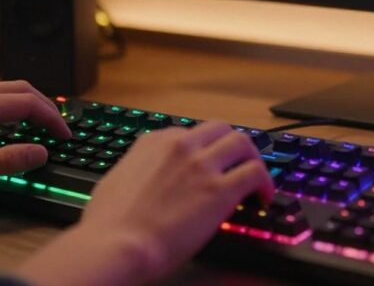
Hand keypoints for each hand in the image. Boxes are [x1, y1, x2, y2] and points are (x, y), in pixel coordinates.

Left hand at [0, 81, 69, 203]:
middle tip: (58, 126)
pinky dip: (7, 105)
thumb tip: (40, 152)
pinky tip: (6, 124)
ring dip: (26, 103)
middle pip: (19, 88)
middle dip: (44, 105)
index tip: (65, 135)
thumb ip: (7, 160)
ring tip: (38, 124)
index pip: (28, 103)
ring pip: (3, 90)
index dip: (52, 119)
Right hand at [14, 121, 274, 285]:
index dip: (202, 150)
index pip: (189, 133)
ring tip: (256, 180)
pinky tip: (263, 199)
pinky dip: (265, 183)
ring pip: (243, 143)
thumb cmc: (108, 224)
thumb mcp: (115, 181)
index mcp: (153, 143)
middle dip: (232, 146)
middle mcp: (180, 146)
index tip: (208, 164)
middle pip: (220, 129)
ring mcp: (202, 165)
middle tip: (237, 164)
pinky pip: (255, 173)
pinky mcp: (220, 189)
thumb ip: (135, 171)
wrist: (117, 244)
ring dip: (252, 159)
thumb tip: (140, 178)